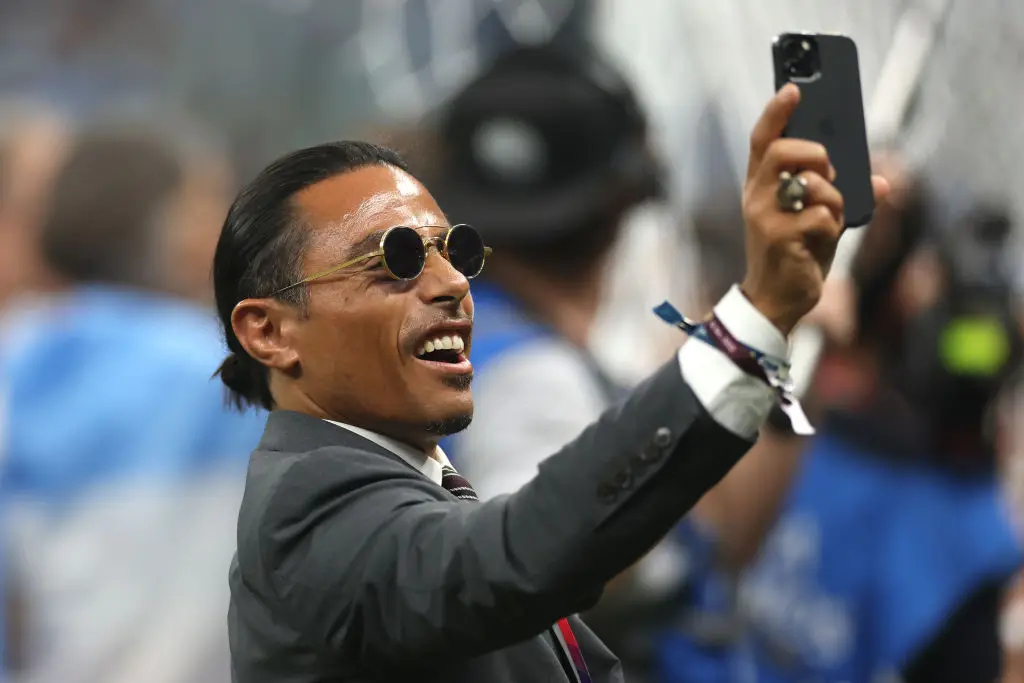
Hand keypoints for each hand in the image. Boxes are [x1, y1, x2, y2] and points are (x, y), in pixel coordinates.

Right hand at [740, 84, 889, 335]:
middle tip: (828, 169)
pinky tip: (821, 243)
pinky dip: (832, 228)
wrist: (778, 300)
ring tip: (829, 219)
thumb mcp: (817, 219)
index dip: (776, 112)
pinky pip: (823, 216)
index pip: (762, 140)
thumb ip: (839, 195)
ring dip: (834, 199)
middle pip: (782, 151)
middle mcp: (757, 197)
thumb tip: (881, 180)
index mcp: (761, 186)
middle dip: (814, 153)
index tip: (794, 89)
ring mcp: (765, 217)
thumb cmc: (795, 255)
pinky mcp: (779, 237)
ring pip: (813, 184)